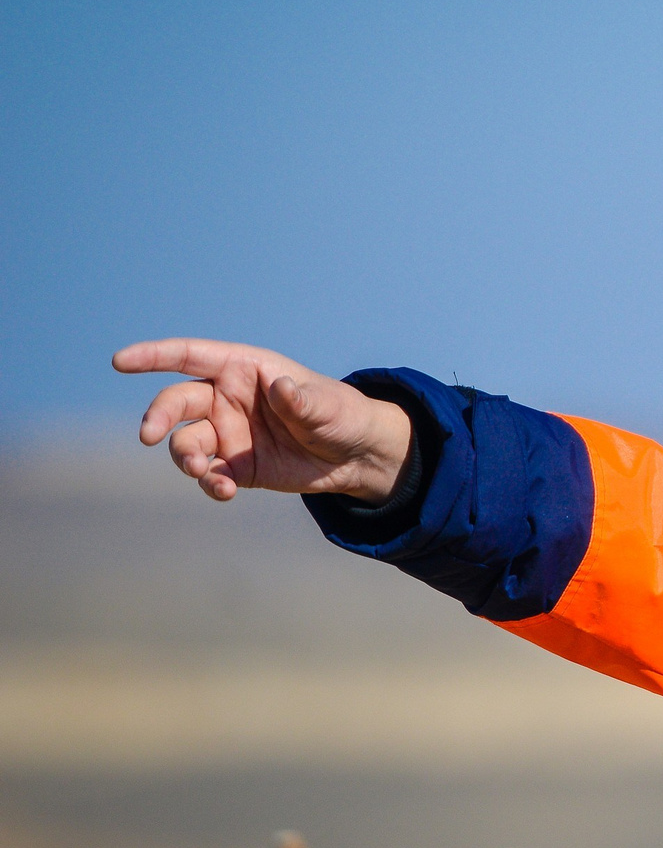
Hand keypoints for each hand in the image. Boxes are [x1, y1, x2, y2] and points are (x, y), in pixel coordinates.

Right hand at [112, 338, 414, 503]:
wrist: (357, 456)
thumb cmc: (343, 415)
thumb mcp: (328, 405)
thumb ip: (303, 400)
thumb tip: (281, 389)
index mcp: (243, 369)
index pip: (189, 356)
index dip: (153, 356)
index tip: (120, 361)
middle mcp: (226, 399)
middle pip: (176, 402)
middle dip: (158, 416)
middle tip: (148, 435)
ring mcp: (227, 434)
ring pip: (185, 441)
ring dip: (183, 456)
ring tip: (199, 471)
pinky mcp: (235, 466)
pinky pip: (208, 474)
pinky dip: (209, 483)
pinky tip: (223, 491)